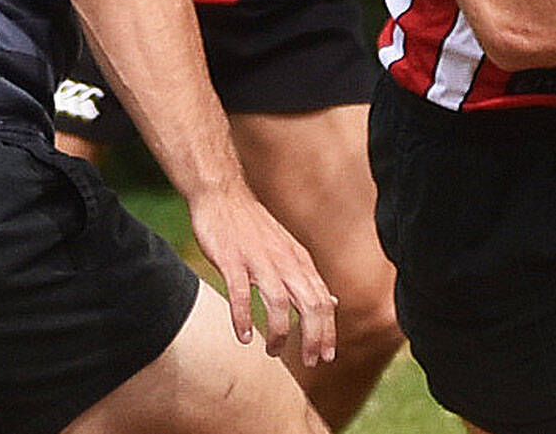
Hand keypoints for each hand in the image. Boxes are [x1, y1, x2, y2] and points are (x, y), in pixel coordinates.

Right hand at [186, 184, 336, 365]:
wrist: (223, 195)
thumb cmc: (253, 227)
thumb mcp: (288, 250)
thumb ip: (308, 277)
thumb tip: (331, 302)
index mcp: (298, 260)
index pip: (322, 300)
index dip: (328, 330)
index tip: (328, 356)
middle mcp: (283, 260)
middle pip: (309, 302)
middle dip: (314, 336)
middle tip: (312, 360)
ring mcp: (258, 259)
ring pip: (279, 300)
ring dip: (280, 331)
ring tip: (274, 351)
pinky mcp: (232, 259)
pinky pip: (240, 292)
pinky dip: (243, 316)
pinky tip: (244, 336)